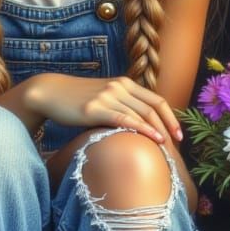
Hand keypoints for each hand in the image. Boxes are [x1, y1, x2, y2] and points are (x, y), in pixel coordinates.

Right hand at [25, 74, 183, 143]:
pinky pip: (124, 119)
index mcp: (124, 83)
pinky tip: (153, 139)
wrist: (50, 93)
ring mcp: (107, 96)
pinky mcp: (95, 108)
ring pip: (141, 113)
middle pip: (153, 107)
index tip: (178, 133)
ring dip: (158, 131)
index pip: (156, 99)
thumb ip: (122, 104)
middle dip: (168, 126)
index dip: (171, 117)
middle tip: (177, 144)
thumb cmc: (78, 100)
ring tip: (168, 147)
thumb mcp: (104, 96)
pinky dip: (142, 129)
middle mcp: (119, 86)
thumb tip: (140, 124)